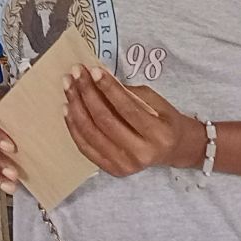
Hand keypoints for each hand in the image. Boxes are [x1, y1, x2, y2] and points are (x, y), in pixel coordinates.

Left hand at [63, 68, 205, 177]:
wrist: (171, 149)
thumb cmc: (164, 120)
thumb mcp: (156, 102)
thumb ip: (129, 93)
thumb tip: (98, 78)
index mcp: (159, 135)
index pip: (127, 108)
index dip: (108, 88)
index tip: (93, 70)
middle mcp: (141, 154)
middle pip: (105, 120)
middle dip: (87, 93)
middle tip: (76, 73)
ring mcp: (125, 165)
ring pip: (91, 133)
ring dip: (76, 106)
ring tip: (69, 86)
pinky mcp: (111, 170)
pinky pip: (85, 146)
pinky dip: (73, 126)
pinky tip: (68, 107)